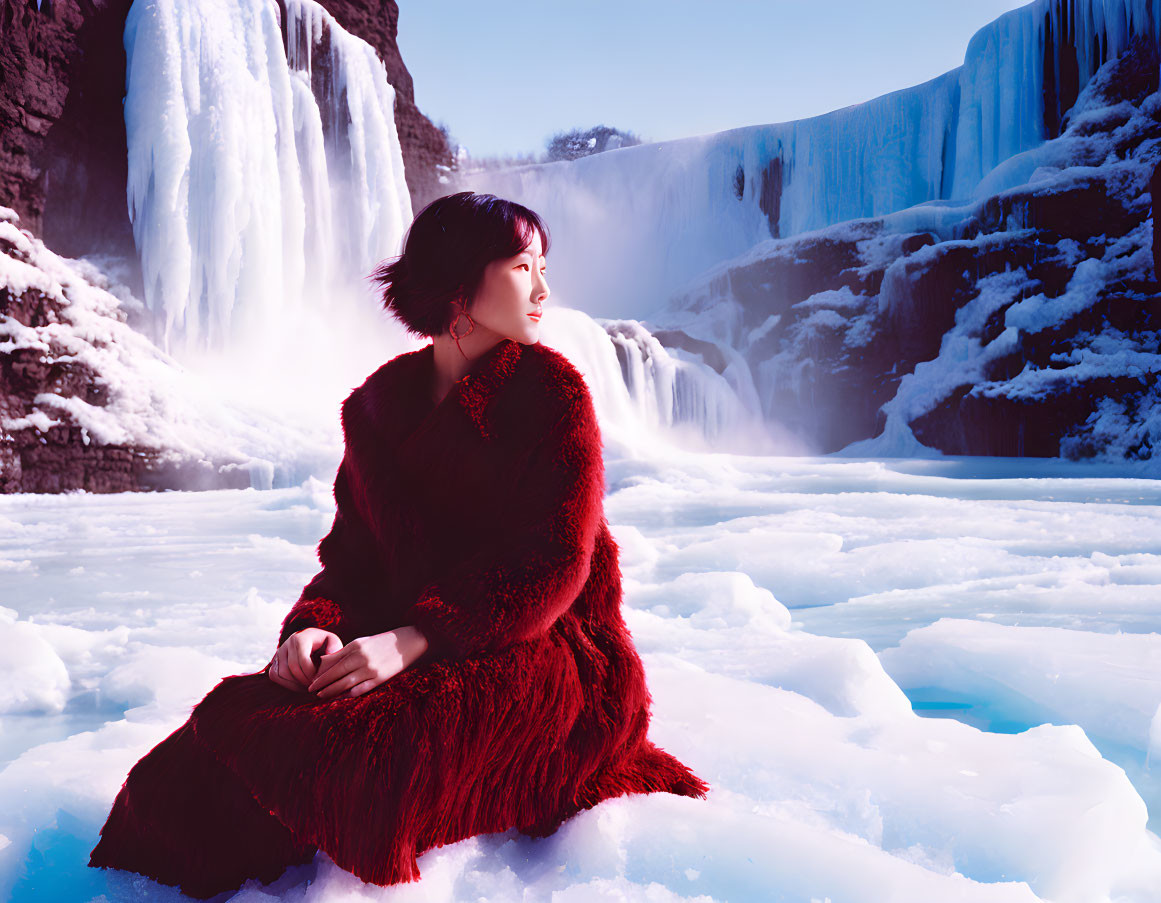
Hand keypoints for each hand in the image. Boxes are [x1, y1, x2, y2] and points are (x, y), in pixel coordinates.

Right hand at [266, 627, 343, 691]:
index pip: (303, 660)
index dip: (311, 674)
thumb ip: (334, 646)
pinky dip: (287, 684)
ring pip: (282, 674)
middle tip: (315, 687)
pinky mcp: (273, 661)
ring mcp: (278, 652)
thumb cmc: (323, 644)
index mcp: (300, 638)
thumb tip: (330, 654)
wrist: (310, 642)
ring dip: (296, 684)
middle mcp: (286, 643)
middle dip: (304, 681)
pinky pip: (276, 676)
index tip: (320, 680)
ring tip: (308, 687)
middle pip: (292, 668)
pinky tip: (299, 685)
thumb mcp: (332, 641)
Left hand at [307, 625, 428, 699]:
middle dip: (322, 683)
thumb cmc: (382, 642)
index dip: (320, 672)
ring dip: (331, 691)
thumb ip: (344, 652)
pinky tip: (340, 697)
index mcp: (356, 646)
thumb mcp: (362, 642)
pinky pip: (360, 690)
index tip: (311, 679)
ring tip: (322, 696)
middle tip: (311, 690)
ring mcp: (370, 669)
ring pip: (345, 684)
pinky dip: (348, 695)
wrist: (408, 642)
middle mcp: (361, 657)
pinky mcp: (379, 678)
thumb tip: (324, 662)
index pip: (332, 662)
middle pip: (336, 674)